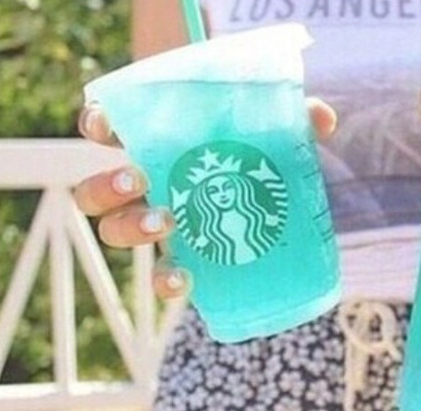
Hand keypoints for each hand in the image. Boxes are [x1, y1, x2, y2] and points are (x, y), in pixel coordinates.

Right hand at [74, 98, 336, 297]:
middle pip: (96, 190)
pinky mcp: (180, 256)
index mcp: (152, 142)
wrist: (260, 189)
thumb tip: (324, 119)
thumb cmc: (253, 150)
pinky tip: (186, 281)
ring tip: (165, 224)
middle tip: (137, 180)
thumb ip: (296, 118)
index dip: (97, 124)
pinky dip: (166, 281)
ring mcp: (157, 223)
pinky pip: (159, 275)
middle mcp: (143, 185)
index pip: (105, 127)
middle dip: (104, 187)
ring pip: (115, 231)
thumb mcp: (273, 130)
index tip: (108, 127)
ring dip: (129, 230)